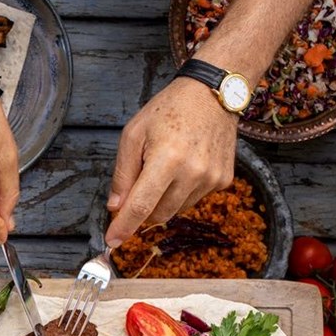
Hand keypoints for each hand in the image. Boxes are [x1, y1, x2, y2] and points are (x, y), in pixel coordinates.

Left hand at [104, 78, 237, 247]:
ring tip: (163, 167)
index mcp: (167, 159)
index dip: (124, 226)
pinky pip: (193, 199)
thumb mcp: (133, 135)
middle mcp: (194, 172)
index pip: (141, 206)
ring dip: (162, 200)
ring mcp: (212, 178)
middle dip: (141, 211)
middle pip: (158, 214)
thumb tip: (116, 207)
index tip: (111, 241)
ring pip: (175, 210)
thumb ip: (123, 174)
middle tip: (133, 191)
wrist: (212, 94)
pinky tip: (182, 167)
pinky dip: (181, 192)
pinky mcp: (224, 180)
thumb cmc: (167, 110)